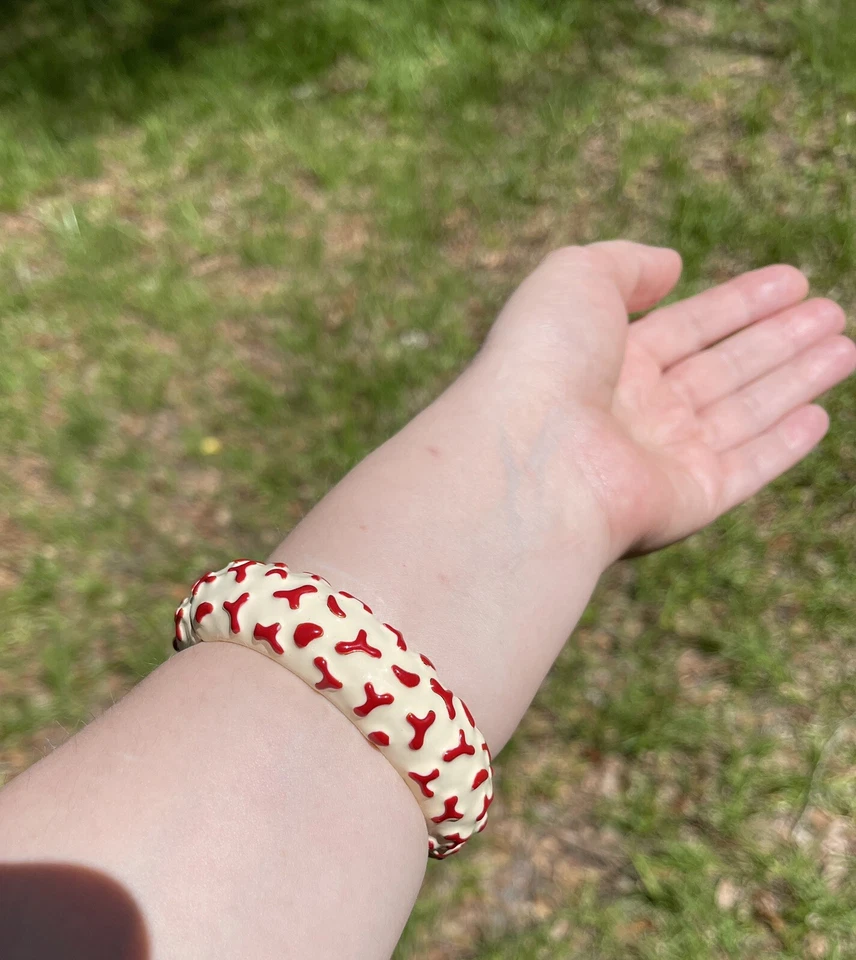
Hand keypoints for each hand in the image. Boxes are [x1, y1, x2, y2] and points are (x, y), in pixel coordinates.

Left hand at [476, 241, 855, 557]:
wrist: (529, 455)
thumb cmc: (542, 360)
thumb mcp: (575, 278)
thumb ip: (625, 264)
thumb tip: (672, 267)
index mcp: (603, 361)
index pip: (686, 327)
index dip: (739, 302)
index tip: (793, 279)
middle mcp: (633, 412)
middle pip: (721, 369)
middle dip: (777, 339)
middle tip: (831, 311)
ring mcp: (659, 460)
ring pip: (743, 412)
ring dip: (795, 379)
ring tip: (846, 345)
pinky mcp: (686, 501)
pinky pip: (745, 468)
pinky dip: (782, 444)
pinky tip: (818, 416)